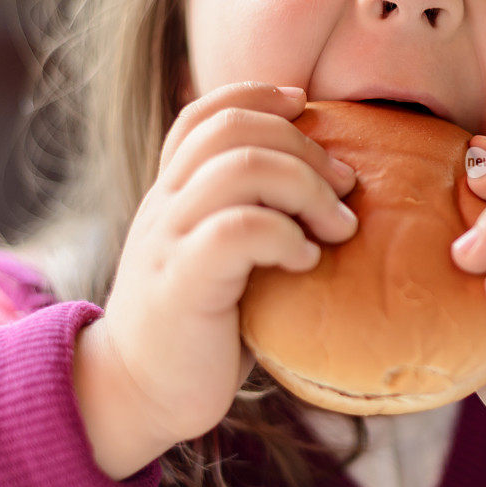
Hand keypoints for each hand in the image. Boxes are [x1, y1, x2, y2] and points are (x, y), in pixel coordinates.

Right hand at [93, 81, 357, 449]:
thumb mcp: (216, 254)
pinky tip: (305, 261)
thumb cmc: (199, 321)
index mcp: (172, 192)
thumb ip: (246, 214)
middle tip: (346, 184)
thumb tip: (323, 189)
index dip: (254, 94)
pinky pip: (237, 231)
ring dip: (306, 189)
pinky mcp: (181, 284)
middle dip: (303, 146)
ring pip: (240, 169)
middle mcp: (165, 204)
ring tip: (339, 227)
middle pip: (231, 130)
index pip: (202, 115)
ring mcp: (168, 240)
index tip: (304, 103)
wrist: (139, 392)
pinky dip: (285, 236)